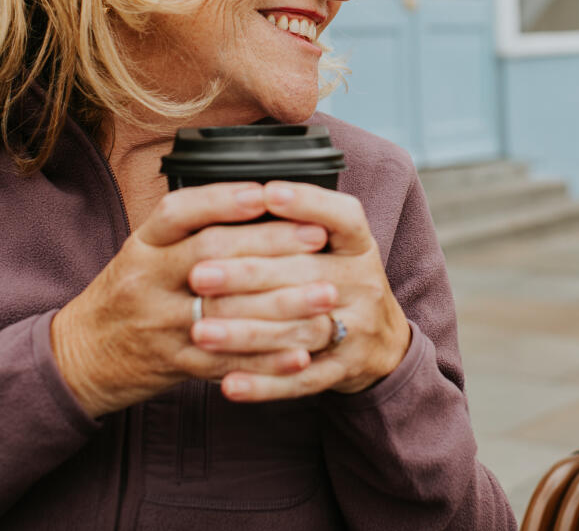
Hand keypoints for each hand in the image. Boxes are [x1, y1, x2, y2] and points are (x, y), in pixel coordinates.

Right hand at [50, 182, 332, 417]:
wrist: (80, 356)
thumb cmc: (128, 293)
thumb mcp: (143, 251)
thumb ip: (188, 230)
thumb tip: (259, 199)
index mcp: (142, 245)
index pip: (180, 212)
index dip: (224, 199)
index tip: (268, 192)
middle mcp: (146, 280)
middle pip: (211, 256)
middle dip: (270, 245)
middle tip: (318, 237)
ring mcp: (159, 324)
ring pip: (226, 312)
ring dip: (282, 305)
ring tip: (327, 296)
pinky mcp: (173, 364)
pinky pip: (226, 363)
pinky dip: (267, 360)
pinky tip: (303, 353)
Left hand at [186, 181, 412, 401]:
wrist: (381, 343)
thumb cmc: (338, 282)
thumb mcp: (334, 246)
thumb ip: (294, 226)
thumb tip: (237, 195)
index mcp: (359, 245)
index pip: (343, 216)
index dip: (307, 202)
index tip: (267, 193)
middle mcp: (364, 282)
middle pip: (305, 275)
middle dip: (246, 274)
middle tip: (197, 275)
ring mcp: (358, 328)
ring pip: (297, 331)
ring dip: (245, 334)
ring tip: (199, 331)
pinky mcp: (345, 369)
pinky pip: (301, 381)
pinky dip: (263, 385)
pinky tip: (228, 384)